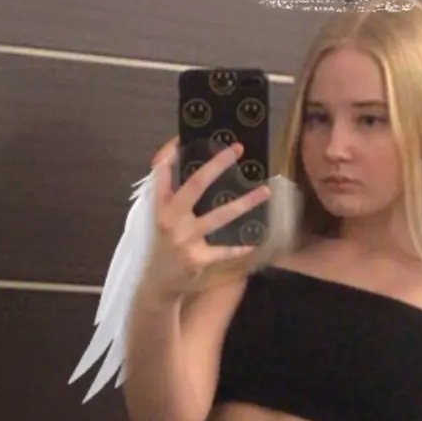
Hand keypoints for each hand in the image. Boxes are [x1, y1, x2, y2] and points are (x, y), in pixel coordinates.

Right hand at [140, 137, 270, 301]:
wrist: (157, 284)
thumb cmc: (162, 246)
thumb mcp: (160, 218)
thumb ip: (170, 195)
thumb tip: (182, 165)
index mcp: (160, 206)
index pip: (162, 172)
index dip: (172, 152)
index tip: (185, 136)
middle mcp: (170, 219)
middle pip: (195, 185)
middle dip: (217, 165)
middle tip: (237, 149)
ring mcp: (184, 239)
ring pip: (218, 216)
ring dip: (245, 202)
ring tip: (264, 191)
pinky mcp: (197, 258)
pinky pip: (225, 249)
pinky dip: (240, 246)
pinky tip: (254, 240)